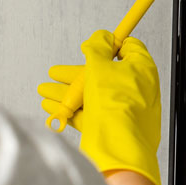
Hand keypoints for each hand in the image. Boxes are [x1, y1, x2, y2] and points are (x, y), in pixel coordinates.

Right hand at [38, 30, 163, 184]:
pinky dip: (71, 109)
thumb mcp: (100, 68)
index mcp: (141, 69)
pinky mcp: (113, 126)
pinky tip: (52, 108)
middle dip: (74, 74)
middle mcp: (136, 89)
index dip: (109, 44)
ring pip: (92, 95)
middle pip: (102, 74)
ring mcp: (125, 109)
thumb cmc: (116, 108)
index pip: (128, 48)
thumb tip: (101, 36)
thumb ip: (97, 49)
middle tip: (55, 72)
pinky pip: (90, 113)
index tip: (93, 45)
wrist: (118, 149)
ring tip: (44, 90)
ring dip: (66, 92)